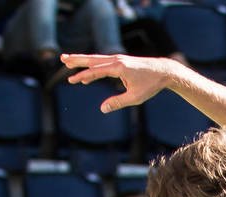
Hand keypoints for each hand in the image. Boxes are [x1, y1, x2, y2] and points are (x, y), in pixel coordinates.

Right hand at [62, 52, 176, 112]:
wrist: (163, 71)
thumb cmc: (150, 85)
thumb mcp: (135, 98)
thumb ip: (117, 103)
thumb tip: (102, 109)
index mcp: (118, 67)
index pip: (96, 71)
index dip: (83, 76)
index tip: (72, 80)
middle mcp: (116, 60)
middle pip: (92, 59)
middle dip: (77, 60)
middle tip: (62, 59)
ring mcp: (118, 58)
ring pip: (96, 59)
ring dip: (81, 59)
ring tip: (68, 60)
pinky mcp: (120, 60)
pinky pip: (102, 62)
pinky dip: (92, 64)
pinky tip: (86, 70)